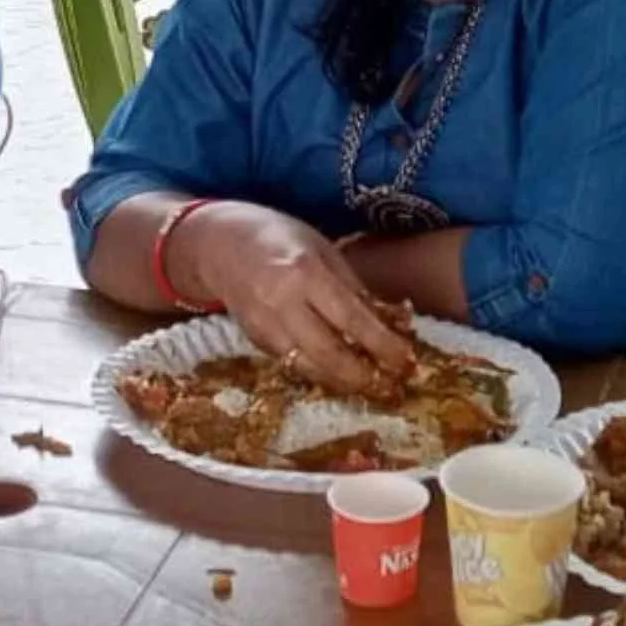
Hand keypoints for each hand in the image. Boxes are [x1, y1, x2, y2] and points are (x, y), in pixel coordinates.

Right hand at [187, 214, 415, 394]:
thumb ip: (354, 288)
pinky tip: (341, 375)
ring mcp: (265, 327)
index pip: (352, 319)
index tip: (406, 360)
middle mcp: (282, 304)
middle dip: (365, 376)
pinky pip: (294, 365)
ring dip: (345, 383)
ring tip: (373, 387)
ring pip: (311, 368)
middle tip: (393, 386)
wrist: (220, 245)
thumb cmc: (279, 238)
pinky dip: (320, 373)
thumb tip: (393, 322)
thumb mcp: (323, 249)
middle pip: (330, 354)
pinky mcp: (255, 342)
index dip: (382, 346)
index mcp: (305, 273)